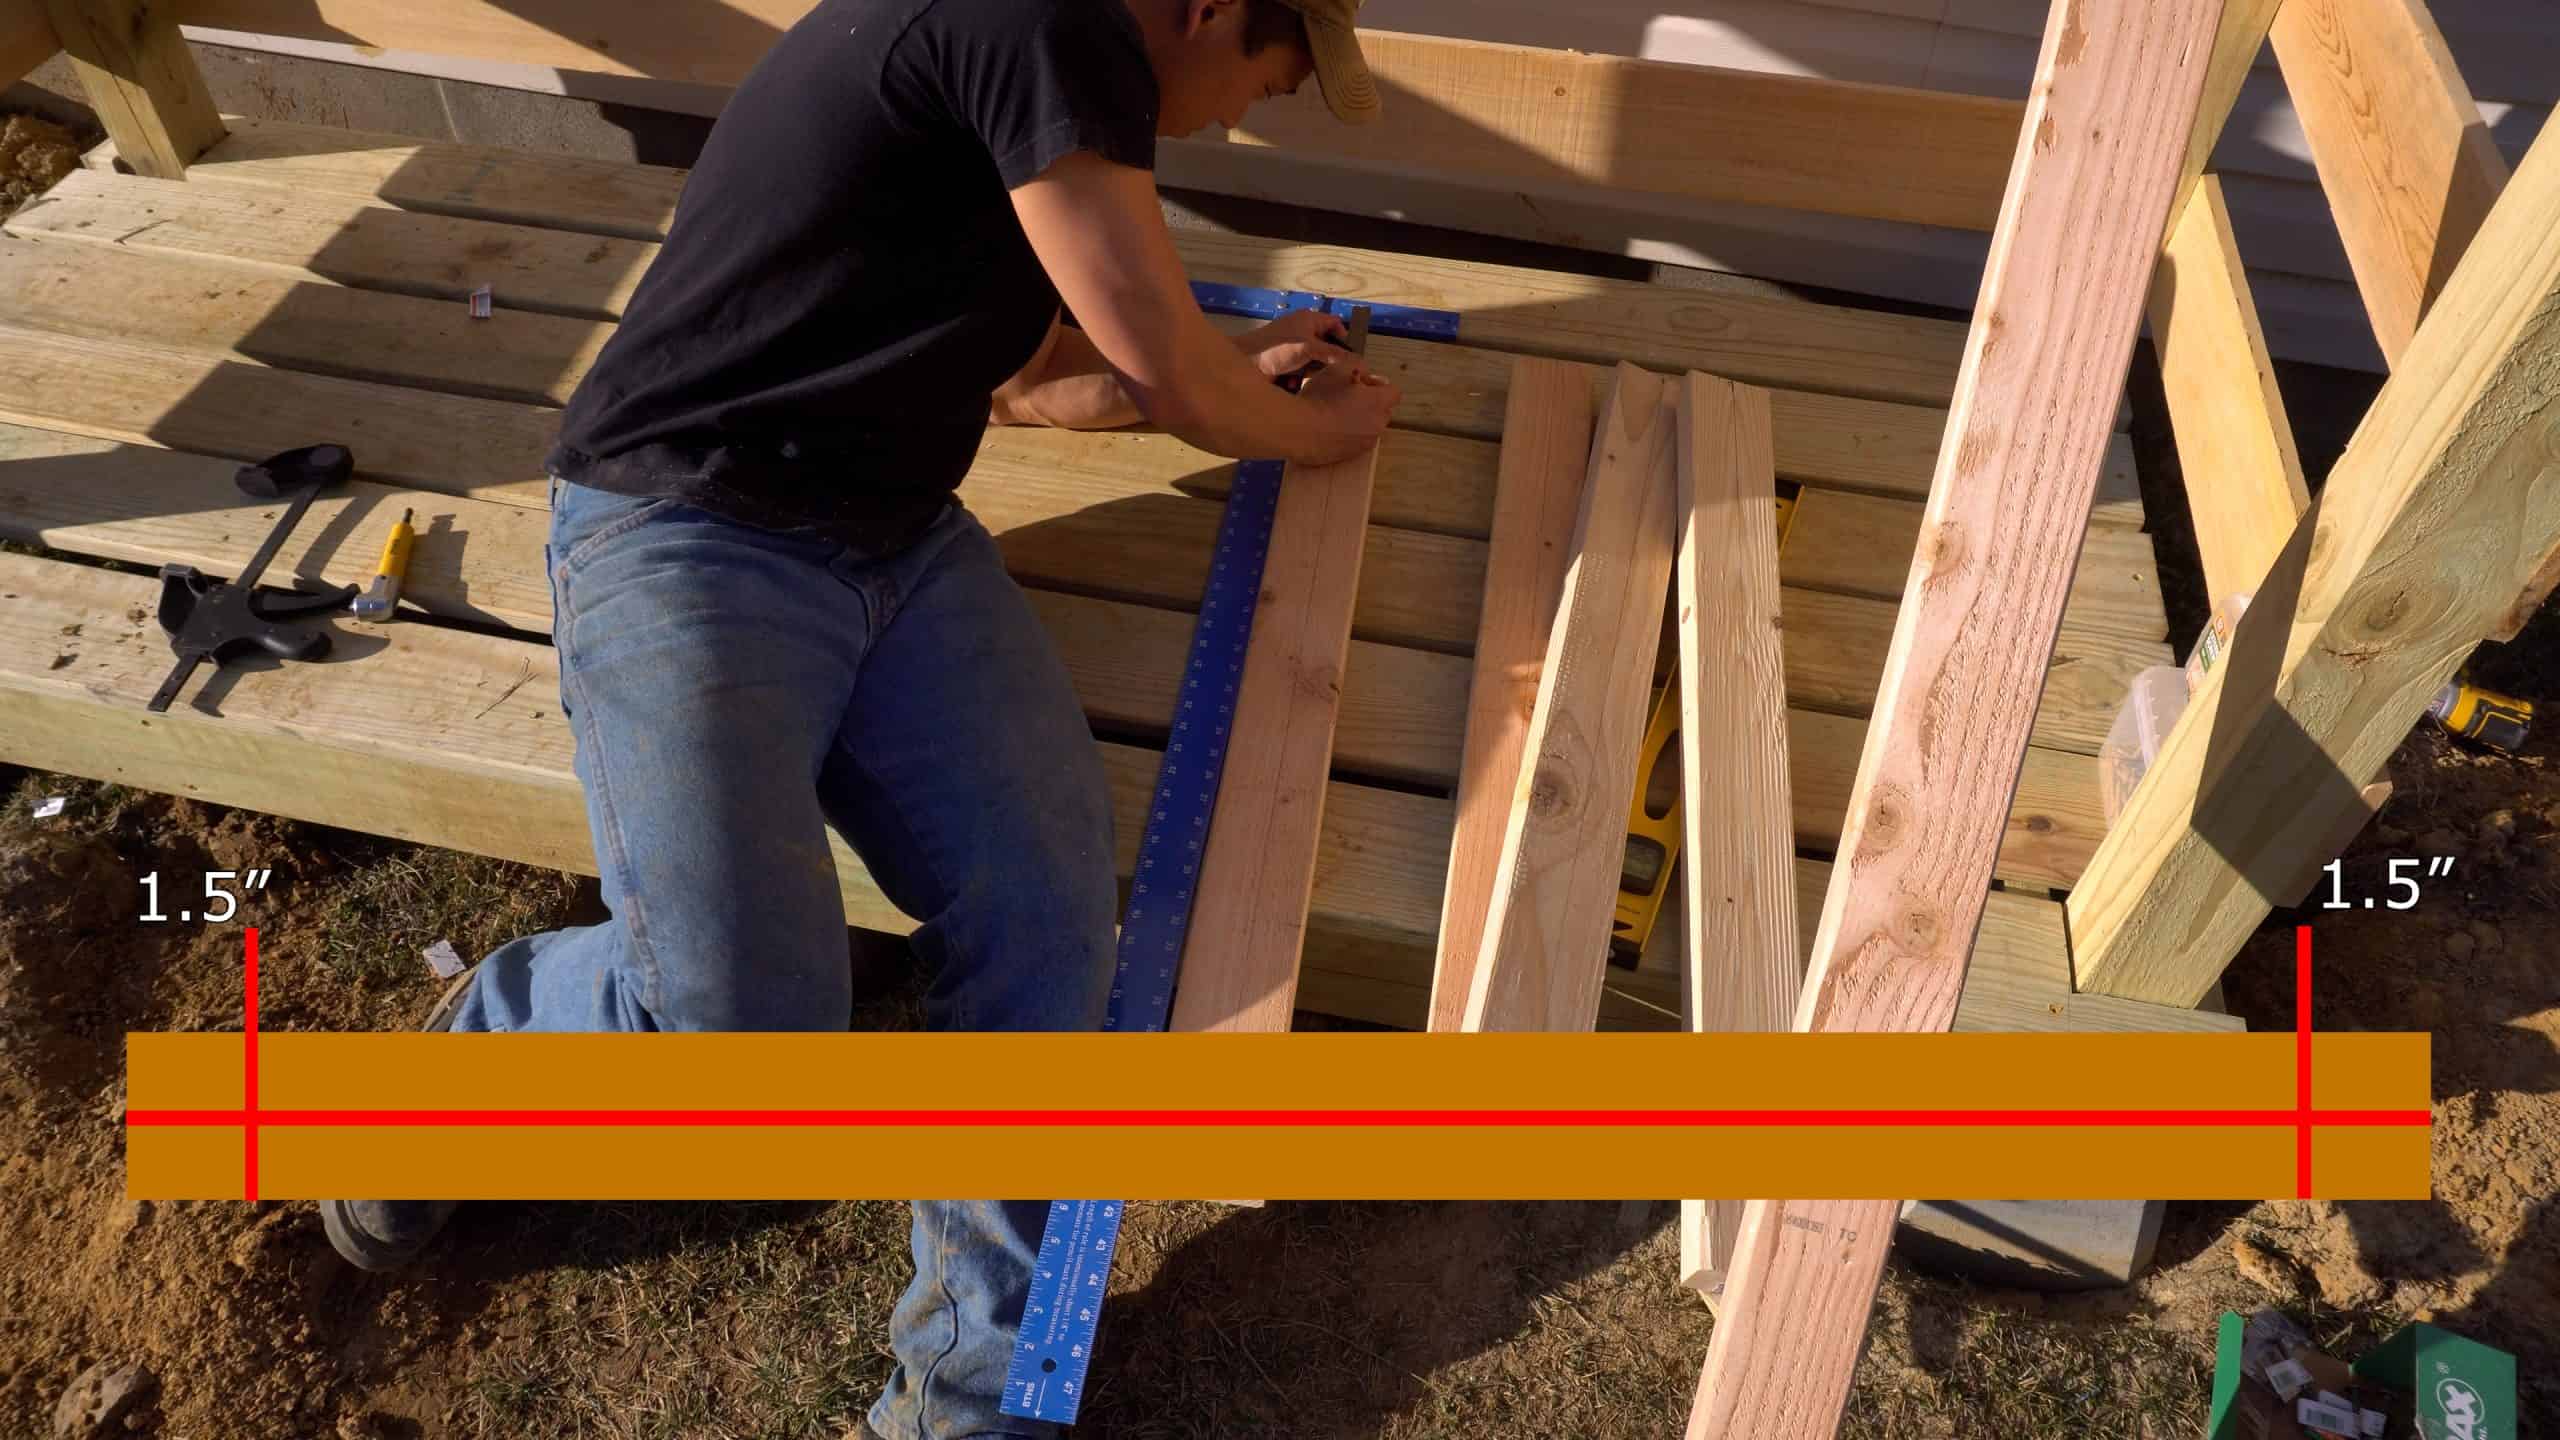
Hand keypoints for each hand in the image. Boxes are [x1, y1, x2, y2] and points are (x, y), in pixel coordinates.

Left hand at [1233, 309, 1355, 380]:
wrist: (1245, 362)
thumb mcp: (1309, 348)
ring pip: (1314, 362)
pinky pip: (1300, 371)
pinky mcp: (1285, 362)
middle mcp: (1302, 331)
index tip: (1349, 357)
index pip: (1335, 323)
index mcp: (1309, 319)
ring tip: (1306, 380)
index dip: (1344, 338)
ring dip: (1311, 373)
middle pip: (1326, 346)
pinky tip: (1292, 384)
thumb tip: (1358, 361)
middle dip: (1327, 361)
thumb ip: (1334, 353)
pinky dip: (1298, 378)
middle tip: (1334, 375)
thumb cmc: (1277, 348)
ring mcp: (1293, 347)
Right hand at [1297, 361, 1402, 464]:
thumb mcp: (1339, 367)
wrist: (1299, 430)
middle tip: (1347, 396)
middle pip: (1383, 411)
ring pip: (1369, 427)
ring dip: (1359, 419)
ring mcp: (1364, 444)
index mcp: (1379, 402)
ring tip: (1334, 413)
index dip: (1378, 385)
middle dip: (1370, 403)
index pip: (1394, 392)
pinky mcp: (1350, 456)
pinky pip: (1355, 441)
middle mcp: (1377, 425)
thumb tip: (1365, 374)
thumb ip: (1359, 365)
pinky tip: (1328, 428)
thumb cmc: (1320, 397)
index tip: (1360, 383)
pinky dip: (1347, 434)